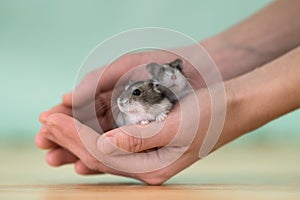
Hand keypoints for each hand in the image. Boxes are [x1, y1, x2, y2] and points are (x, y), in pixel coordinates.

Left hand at [38, 87, 226, 184]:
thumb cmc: (211, 113)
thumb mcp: (177, 125)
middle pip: (98, 156)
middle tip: (44, 120)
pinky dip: (96, 138)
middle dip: (69, 138)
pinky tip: (83, 134)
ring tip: (55, 125)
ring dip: (78, 138)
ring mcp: (149, 161)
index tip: (51, 117)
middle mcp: (148, 169)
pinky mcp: (151, 149)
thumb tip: (102, 145)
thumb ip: (139, 138)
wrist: (234, 109)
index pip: (102, 153)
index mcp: (153, 167)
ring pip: (104, 152)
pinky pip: (116, 148)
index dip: (74, 135)